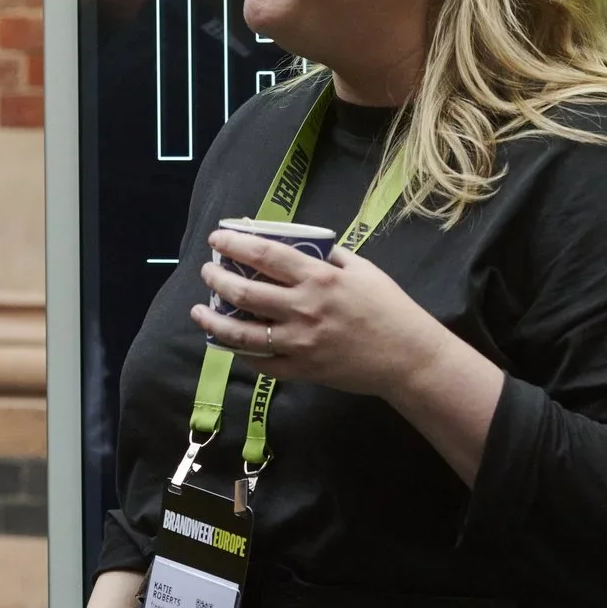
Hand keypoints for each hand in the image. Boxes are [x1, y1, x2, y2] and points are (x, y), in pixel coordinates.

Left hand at [195, 229, 508, 485]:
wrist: (407, 357)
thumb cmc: (389, 308)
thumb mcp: (362, 270)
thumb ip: (329, 257)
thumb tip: (301, 244)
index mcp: (318, 278)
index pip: (264, 255)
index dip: (234, 243)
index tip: (217, 237)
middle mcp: (303, 309)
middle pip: (244, 292)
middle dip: (216, 279)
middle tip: (207, 272)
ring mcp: (299, 343)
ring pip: (241, 333)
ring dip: (213, 321)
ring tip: (200, 311)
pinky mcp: (300, 370)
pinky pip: (260, 362)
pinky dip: (240, 352)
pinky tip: (229, 342)